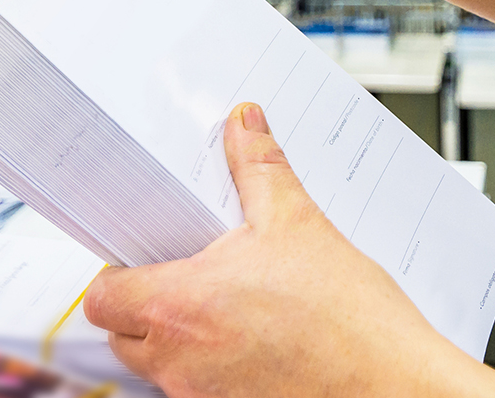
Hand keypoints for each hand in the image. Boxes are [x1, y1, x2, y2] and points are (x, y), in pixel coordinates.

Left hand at [82, 102, 494, 397]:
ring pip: (157, 368)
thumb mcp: (299, 226)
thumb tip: (243, 124)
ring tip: (230, 311)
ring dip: (177, 341)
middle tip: (190, 280)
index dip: (117, 275)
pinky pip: (195, 391)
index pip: (103, 297)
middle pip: (121, 336)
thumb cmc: (350, 321)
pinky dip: (211, 370)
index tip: (146, 258)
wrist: (392, 386)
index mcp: (180, 305)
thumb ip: (260, 169)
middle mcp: (178, 361)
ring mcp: (200, 396)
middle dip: (143, 309)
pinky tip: (254, 347)